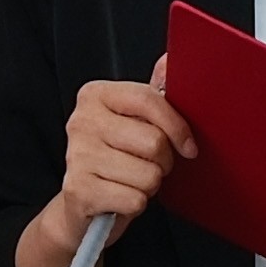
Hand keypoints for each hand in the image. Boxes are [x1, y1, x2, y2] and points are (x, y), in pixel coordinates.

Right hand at [19, 56, 202, 266]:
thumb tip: (171, 60)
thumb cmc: (116, 157)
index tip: (189, 146)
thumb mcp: (135, 121)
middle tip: (150, 165)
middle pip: (154, 142)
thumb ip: (154, 94)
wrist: (82, 206)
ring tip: (132, 180)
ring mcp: (76, 156)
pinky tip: (121, 197)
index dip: (178, 126)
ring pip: (148, 175)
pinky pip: (135, 198)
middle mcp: (81, 121)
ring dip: (150, 185)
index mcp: (95, 95)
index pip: (149, 100)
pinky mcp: (78, 190)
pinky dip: (136, 204)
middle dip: (163, 161)